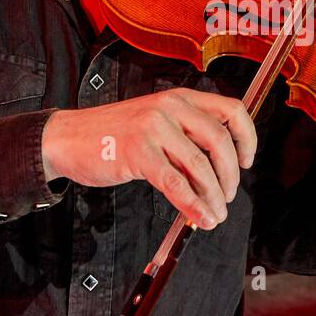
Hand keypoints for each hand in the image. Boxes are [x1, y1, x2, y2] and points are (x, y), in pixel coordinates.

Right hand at [41, 89, 256, 229]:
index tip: (247, 161)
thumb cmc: (112, 134)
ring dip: (214, 196)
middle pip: (220, 141)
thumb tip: (219, 170)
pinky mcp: (138, 153)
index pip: (232, 110)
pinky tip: (199, 217)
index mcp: (180, 97)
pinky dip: (193, 204)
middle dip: (230, 175)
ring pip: (200, 166)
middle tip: (228, 196)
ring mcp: (154, 128)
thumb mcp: (155, 121)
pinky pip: (176, 184)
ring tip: (215, 214)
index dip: (247, 138)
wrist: (68, 138)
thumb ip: (185, 136)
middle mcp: (170, 107)